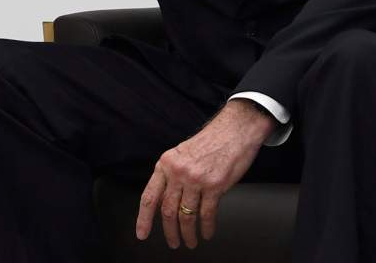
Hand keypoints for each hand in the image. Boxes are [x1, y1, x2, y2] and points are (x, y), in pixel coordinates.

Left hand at [135, 100, 274, 248]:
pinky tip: (206, 233)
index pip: (149, 196)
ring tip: (190, 242)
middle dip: (169, 232)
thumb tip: (163, 201)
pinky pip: (207, 214)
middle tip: (172, 243)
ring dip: (188, 233)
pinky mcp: (215, 185)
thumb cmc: (208, 143)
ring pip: (186, 215)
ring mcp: (196, 179)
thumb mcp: (180, 155)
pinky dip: (206, 227)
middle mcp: (177, 172)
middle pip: (167, 210)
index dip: (144, 218)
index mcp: (165, 164)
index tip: (142, 233)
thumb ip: (170, 176)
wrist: (233, 131)